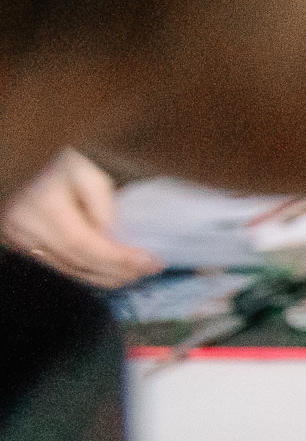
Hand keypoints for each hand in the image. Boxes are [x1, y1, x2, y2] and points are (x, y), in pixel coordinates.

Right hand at [2, 148, 161, 286]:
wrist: (47, 163)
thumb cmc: (75, 166)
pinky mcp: (23, 246)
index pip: (81, 242)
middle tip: (147, 269)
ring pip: (69, 270)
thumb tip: (112, 237)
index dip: (116, 257)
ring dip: (105, 276)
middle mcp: (24, 222)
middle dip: (116, 269)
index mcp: (42, 202)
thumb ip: (102, 206)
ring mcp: (20, 236)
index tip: (149, 261)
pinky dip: (89, 273)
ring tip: (134, 273)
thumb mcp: (92, 175)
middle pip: (76, 260)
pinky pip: (61, 268)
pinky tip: (111, 272)